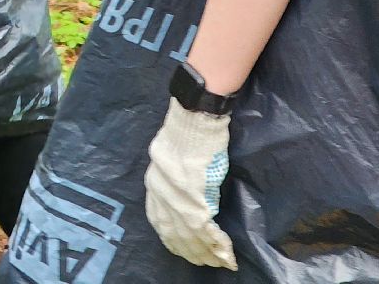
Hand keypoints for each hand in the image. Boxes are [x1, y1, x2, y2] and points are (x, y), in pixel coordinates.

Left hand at [145, 97, 237, 269]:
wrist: (196, 114)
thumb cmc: (189, 132)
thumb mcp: (171, 160)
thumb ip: (173, 183)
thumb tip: (185, 204)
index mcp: (152, 182)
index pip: (160, 222)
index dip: (175, 241)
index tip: (188, 253)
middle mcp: (159, 190)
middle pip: (174, 232)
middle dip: (192, 252)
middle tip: (209, 263)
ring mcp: (176, 193)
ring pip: (190, 234)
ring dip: (207, 253)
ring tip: (221, 262)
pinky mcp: (194, 192)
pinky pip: (205, 227)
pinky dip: (217, 243)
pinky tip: (226, 253)